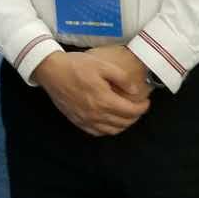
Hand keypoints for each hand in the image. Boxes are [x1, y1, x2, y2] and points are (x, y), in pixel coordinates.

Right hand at [31, 51, 150, 136]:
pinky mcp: (77, 121)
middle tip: (139, 108)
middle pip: (123, 123)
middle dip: (135, 117)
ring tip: (127, 115)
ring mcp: (86, 120)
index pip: (130, 111)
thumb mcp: (102, 65)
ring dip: (123, 125)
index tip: (147, 102)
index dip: (142, 108)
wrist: (51, 71)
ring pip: (111, 130)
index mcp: (104, 100)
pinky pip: (97, 132)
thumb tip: (135, 90)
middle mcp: (96, 114)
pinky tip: (110, 122)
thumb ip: (121, 78)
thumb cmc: (77, 65)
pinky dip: (108, 130)